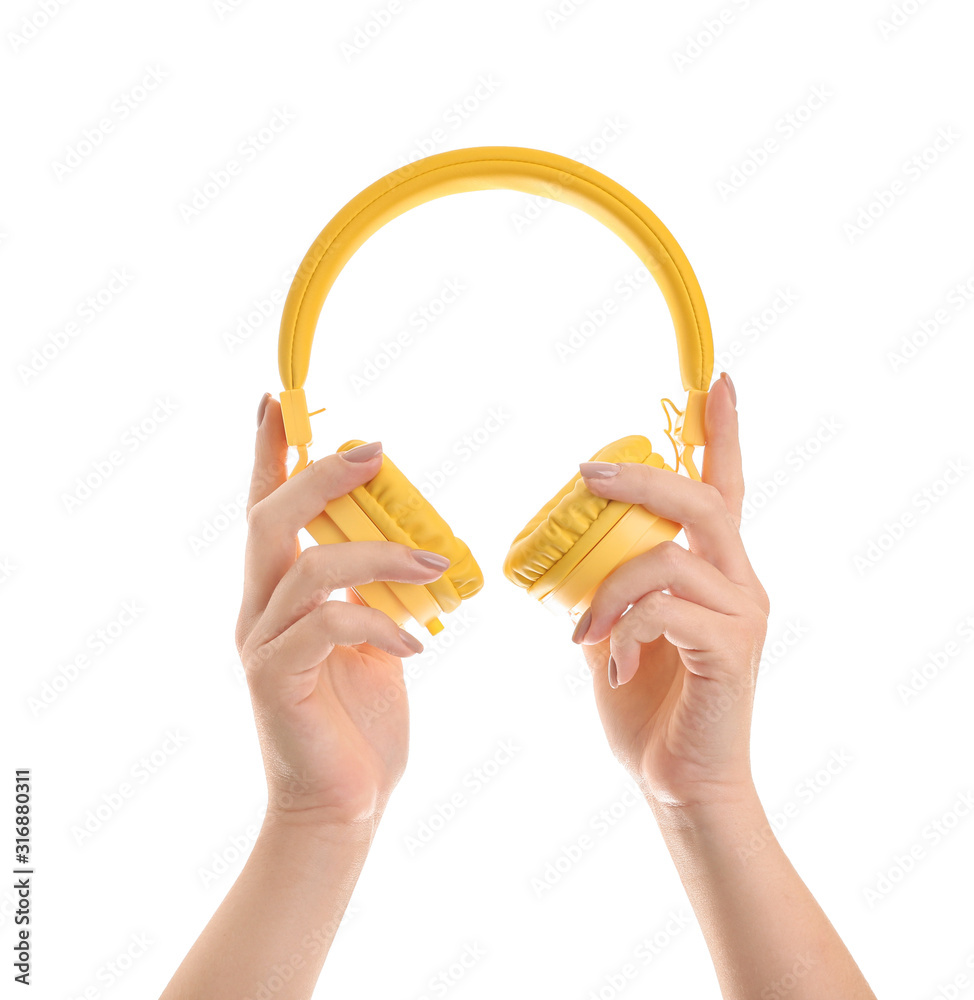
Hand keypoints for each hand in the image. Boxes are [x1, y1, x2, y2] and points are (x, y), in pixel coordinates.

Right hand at [234, 395, 450, 827]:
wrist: (344, 805)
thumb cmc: (360, 721)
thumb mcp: (374, 641)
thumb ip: (373, 594)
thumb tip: (410, 550)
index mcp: (281, 593)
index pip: (268, 509)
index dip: (270, 454)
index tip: (278, 400)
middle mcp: (259, 610)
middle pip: (270, 520)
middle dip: (320, 475)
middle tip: (375, 451)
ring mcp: (262, 645)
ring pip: (306, 569)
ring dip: (377, 556)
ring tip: (432, 566)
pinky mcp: (274, 680)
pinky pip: (323, 628)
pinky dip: (376, 623)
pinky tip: (415, 646)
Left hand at [572, 373, 769, 808]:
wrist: (680, 784)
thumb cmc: (649, 707)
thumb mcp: (616, 635)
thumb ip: (607, 592)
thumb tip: (565, 564)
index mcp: (715, 570)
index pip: (724, 487)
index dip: (722, 434)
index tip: (718, 382)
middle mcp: (739, 582)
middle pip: (703, 501)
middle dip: (642, 479)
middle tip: (584, 476)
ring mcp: (741, 615)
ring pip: (672, 557)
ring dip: (611, 586)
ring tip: (581, 628)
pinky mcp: (732, 650)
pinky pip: (669, 610)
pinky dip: (626, 626)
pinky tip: (611, 661)